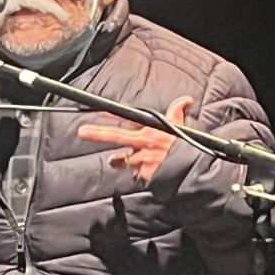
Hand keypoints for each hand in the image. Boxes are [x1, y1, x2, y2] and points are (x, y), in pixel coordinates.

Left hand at [77, 96, 193, 183]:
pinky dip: (138, 175)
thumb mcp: (182, 127)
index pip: (127, 118)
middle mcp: (143, 143)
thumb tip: (186, 99)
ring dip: (121, 161)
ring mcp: (142, 159)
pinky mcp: (144, 173)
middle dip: (97, 133)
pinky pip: (135, 175)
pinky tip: (143, 174)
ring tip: (117, 161)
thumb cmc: (186, 146)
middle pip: (116, 136)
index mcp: (150, 130)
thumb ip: (178, 111)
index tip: (97, 109)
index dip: (112, 114)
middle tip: (82, 131)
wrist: (193, 168)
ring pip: (123, 161)